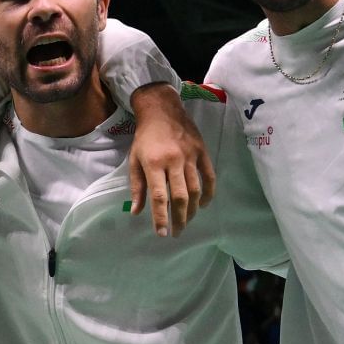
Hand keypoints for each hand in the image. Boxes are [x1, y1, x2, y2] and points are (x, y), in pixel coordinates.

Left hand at [127, 84, 214, 235]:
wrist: (162, 110)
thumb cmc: (145, 138)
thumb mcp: (134, 160)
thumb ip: (137, 187)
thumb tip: (136, 212)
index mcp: (154, 163)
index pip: (158, 196)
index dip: (161, 217)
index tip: (162, 233)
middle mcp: (174, 161)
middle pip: (180, 196)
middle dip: (179, 219)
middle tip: (176, 233)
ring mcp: (190, 156)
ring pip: (195, 189)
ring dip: (192, 210)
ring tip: (186, 221)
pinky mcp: (202, 152)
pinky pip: (209, 177)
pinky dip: (208, 193)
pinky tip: (202, 205)